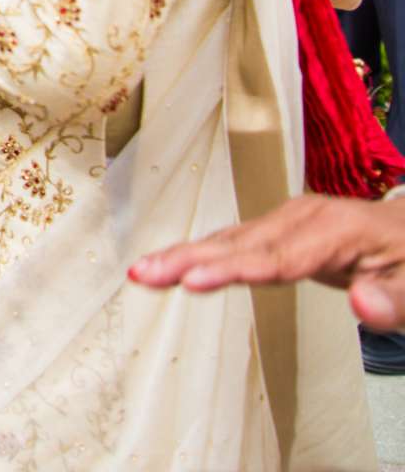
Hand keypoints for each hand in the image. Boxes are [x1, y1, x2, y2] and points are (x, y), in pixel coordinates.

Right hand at [129, 193, 404, 329]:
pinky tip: (175, 261)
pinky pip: (236, 240)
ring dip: (185, 254)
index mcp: (336, 229)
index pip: (277, 257)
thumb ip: (393, 300)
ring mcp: (288, 219)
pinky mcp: (280, 228)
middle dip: (189, 258)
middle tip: (144, 273)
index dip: (233, 270)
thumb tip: (363, 305)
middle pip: (241, 243)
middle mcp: (303, 217)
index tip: (193, 281)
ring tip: (143, 271)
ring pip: (231, 239)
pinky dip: (202, 251)